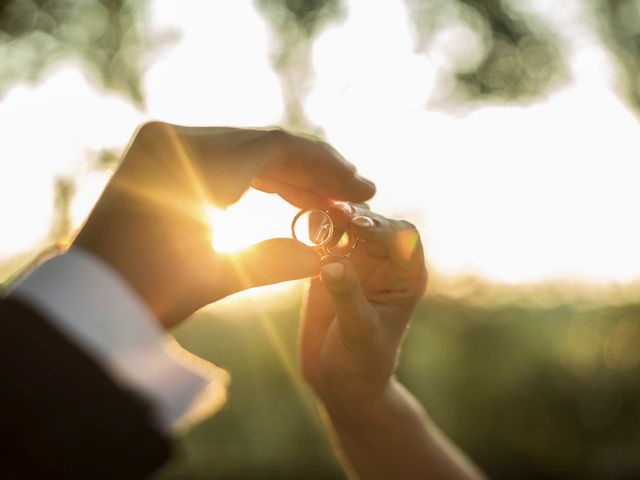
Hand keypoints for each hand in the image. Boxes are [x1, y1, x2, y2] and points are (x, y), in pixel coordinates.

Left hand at [74, 122, 374, 326]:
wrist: (89, 299)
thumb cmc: (146, 293)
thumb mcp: (217, 277)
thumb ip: (277, 260)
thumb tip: (326, 257)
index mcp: (192, 162)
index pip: (278, 148)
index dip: (327, 167)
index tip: (361, 189)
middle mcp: (177, 138)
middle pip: (266, 144)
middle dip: (313, 170)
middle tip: (353, 194)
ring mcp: (165, 143)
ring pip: (247, 149)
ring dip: (289, 174)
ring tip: (327, 201)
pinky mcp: (162, 156)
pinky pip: (225, 157)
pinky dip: (258, 176)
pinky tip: (289, 197)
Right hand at [299, 205, 426, 417]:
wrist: (340, 383)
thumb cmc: (363, 364)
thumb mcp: (359, 332)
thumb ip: (348, 297)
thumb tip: (332, 263)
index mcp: (404, 277)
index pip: (403, 238)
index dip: (383, 227)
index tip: (359, 227)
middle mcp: (382, 264)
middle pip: (373, 223)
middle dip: (355, 214)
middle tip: (332, 212)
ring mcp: (354, 264)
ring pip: (346, 226)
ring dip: (330, 217)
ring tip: (312, 216)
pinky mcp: (327, 268)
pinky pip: (320, 241)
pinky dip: (309, 232)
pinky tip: (297, 228)